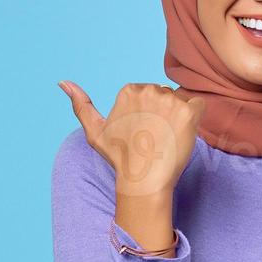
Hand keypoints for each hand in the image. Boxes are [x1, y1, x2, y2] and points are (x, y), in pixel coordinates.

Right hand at [58, 81, 206, 198]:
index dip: (148, 114)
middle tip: (155, 138)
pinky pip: (198, 106)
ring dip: (179, 117)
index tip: (142, 132)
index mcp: (128, 90)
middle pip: (165, 95)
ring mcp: (169, 100)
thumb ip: (81, 105)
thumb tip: (62, 81)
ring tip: (167, 138)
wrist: (143, 179)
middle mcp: (148, 90)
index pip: (148, 94)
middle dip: (164, 113)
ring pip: (181, 101)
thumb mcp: (95, 132)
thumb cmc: (120, 158)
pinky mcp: (188, 111)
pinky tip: (182, 135)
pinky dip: (194, 119)